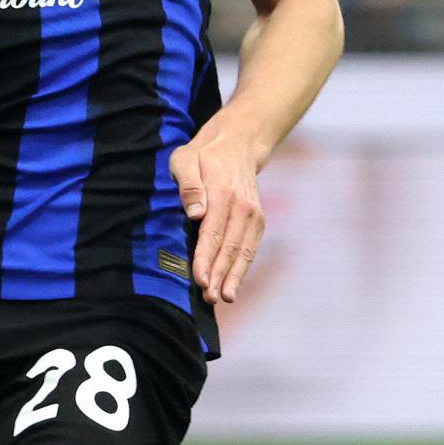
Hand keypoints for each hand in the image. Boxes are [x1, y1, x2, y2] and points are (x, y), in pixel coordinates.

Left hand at [168, 125, 266, 305]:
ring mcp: (253, 214)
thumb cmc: (203, 155)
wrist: (238, 145)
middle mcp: (242, 206)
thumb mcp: (185, 158)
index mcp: (222, 192)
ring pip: (243, 251)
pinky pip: (250, 249)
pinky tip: (233, 287)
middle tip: (209, 298)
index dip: (205, 259)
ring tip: (223, 299)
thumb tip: (195, 213)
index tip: (199, 279)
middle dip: (219, 275)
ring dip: (233, 277)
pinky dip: (243, 269)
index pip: (212, 232)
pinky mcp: (258, 221)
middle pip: (229, 247)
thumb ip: (188, 183)